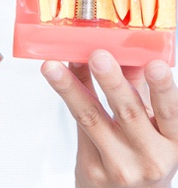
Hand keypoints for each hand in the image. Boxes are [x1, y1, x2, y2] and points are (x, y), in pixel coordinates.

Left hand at [42, 50, 177, 187]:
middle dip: (112, 81)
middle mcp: (150, 157)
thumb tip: (121, 50)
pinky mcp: (93, 169)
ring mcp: (120, 166)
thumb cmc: (141, 157)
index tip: (154, 65)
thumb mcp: (149, 127)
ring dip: (71, 87)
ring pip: (92, 118)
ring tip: (53, 67)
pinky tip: (55, 76)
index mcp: (172, 142)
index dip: (163, 89)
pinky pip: (78, 126)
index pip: (171, 113)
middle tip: (97, 56)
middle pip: (128, 112)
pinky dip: (67, 96)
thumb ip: (136, 90)